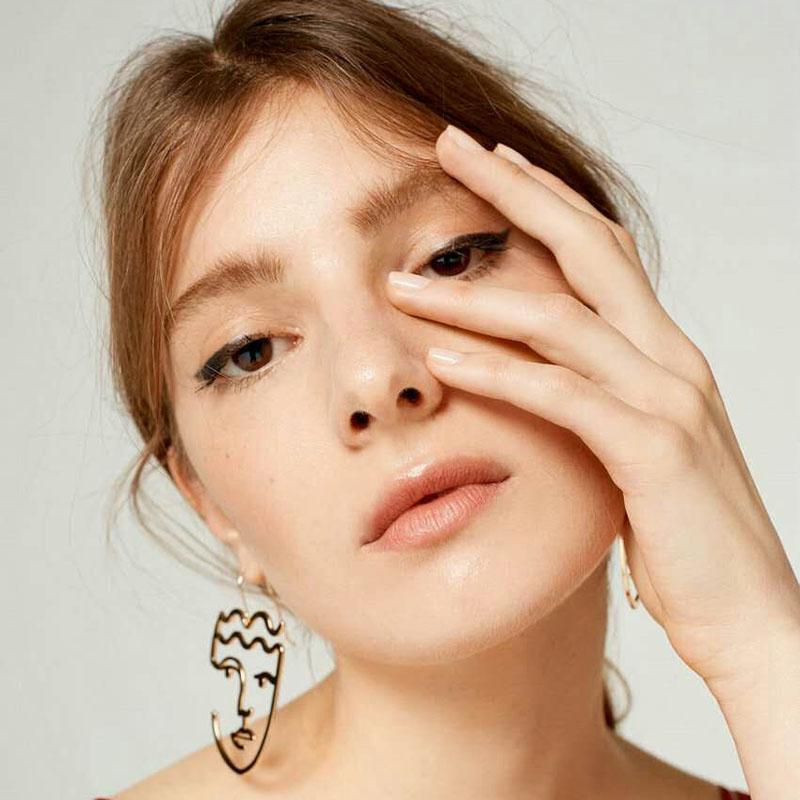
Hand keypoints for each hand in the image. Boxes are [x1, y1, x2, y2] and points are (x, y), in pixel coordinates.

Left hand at [385, 123, 799, 693]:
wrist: (747, 608)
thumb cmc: (683, 528)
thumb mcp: (636, 443)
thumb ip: (597, 398)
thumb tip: (543, 376)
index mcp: (661, 351)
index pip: (601, 248)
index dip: (545, 197)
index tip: (490, 162)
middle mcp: (668, 357)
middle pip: (585, 246)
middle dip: (512, 192)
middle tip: (450, 147)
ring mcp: (665, 398)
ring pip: (558, 319)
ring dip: (471, 295)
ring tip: (399, 282)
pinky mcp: (651, 451)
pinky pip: (560, 396)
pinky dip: (497, 373)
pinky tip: (441, 358)